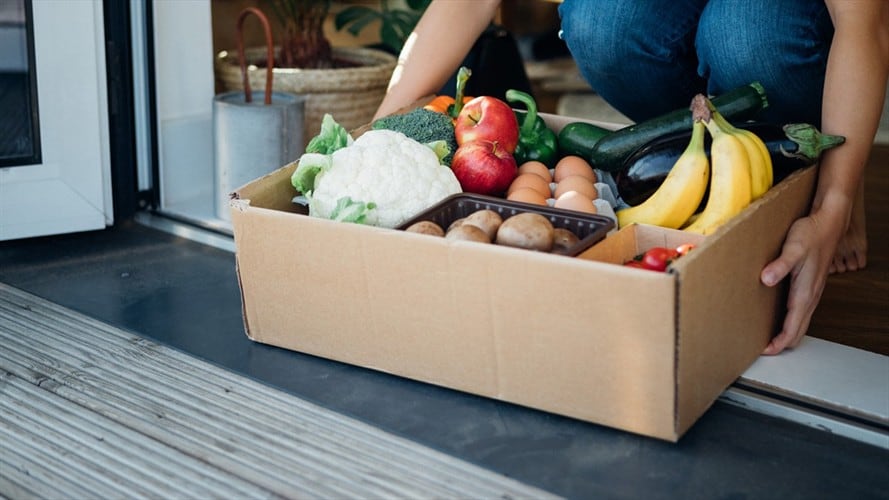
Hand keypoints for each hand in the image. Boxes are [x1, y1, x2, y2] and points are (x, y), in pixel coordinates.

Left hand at [759, 211, 843, 354]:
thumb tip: (767, 279)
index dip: (778, 343)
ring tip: (767, 339)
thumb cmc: (811, 234)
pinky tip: (778, 318)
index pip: (792, 328)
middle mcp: (810, 297)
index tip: (764, 351)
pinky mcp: (810, 286)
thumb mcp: (793, 248)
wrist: (828, 223)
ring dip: (786, 334)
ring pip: (801, 323)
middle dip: (781, 344)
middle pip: (798, 331)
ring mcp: (811, 293)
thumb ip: (780, 265)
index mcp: (805, 293)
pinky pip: (801, 313)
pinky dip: (790, 322)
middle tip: (761, 350)